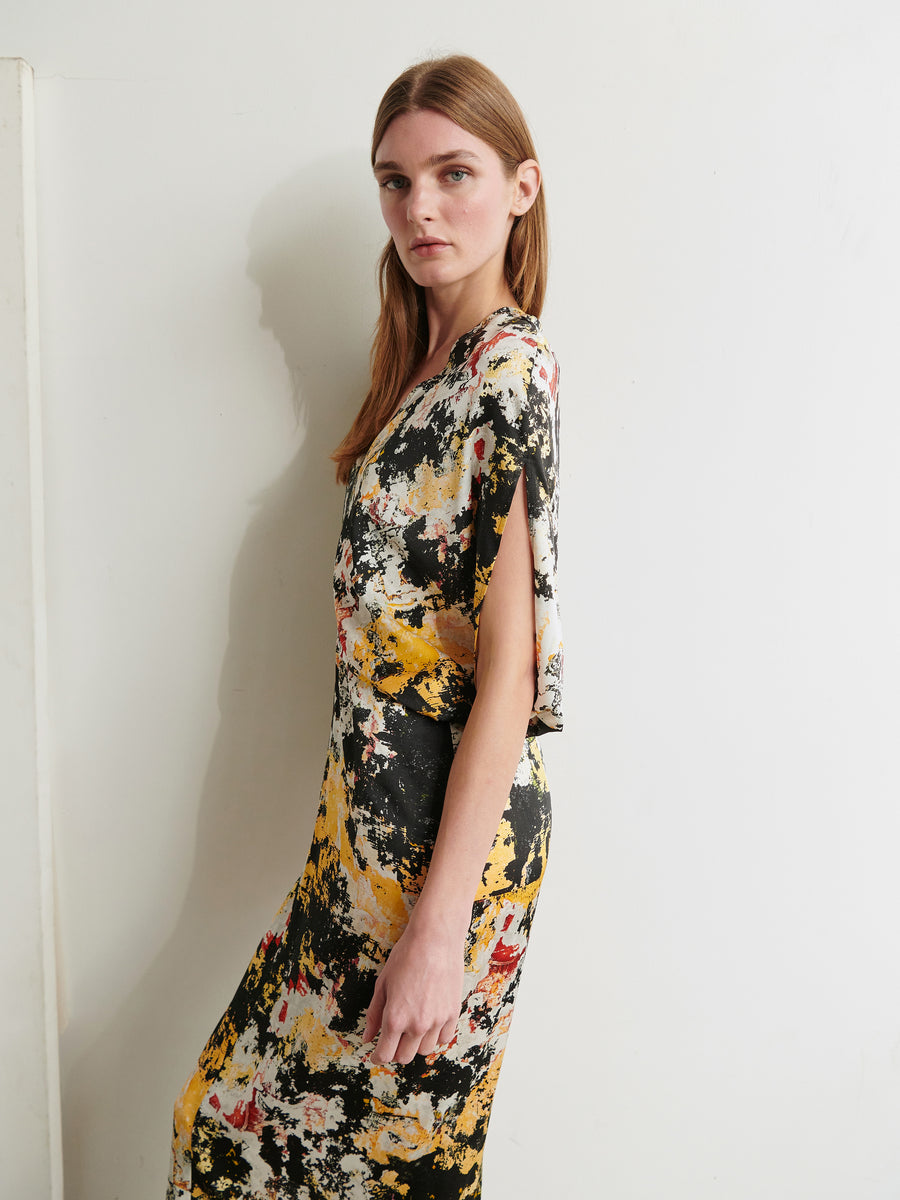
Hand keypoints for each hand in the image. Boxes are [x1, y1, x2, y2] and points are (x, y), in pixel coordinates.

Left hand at [362, 919, 463, 1064]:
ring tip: (411, 1026)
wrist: (435, 939)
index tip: (376, 1054)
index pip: (385, 1055)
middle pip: (404, 1057)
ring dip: (415, 1044)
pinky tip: (428, 1022)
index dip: (377, 1057)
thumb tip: (367, 1037)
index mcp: (395, 1018)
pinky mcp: (452, 1014)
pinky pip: (443, 1038)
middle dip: (395, 1051)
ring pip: (424, 1050)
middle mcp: (416, 1025)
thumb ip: (374, 1014)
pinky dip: (434, 1035)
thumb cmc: (406, 957)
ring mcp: (437, 1021)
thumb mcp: (382, 984)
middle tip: (392, 1038)